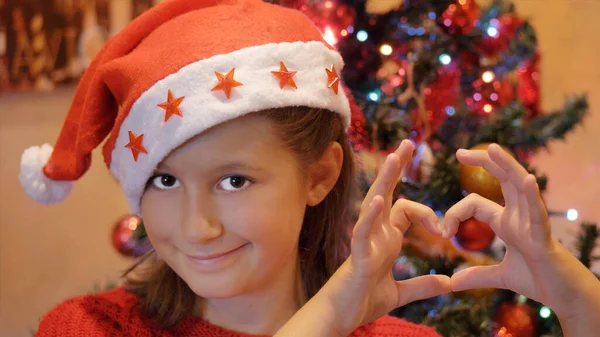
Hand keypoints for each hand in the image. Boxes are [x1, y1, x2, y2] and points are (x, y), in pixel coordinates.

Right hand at [319, 140, 450, 335]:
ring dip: (384, 180)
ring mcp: (365, 242)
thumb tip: (447, 282)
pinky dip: (370, 216)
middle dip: (396, 168)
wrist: (340, 318)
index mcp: (386, 239)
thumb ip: (422, 286)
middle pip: (387, 193)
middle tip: (408, 143)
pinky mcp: (357, 257)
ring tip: (393, 157)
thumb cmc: (362, 301)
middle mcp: (375, 234)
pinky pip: (363, 232)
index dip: (428, 214)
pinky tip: (380, 200)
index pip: (407, 209)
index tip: (444, 231)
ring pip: (374, 204)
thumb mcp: (399, 294)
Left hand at [443, 144, 599, 321]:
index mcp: (507, 222)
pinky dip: (532, 196)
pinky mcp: (544, 238)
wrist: (566, 296)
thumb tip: (453, 283)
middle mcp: (519, 216)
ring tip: (493, 148)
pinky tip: (528, 180)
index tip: (442, 232)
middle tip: (459, 152)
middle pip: (502, 179)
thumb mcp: (501, 276)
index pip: (475, 203)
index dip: (454, 214)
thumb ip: (477, 275)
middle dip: (483, 162)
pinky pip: (538, 213)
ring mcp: (532, 223)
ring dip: (507, 166)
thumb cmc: (540, 280)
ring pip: (520, 187)